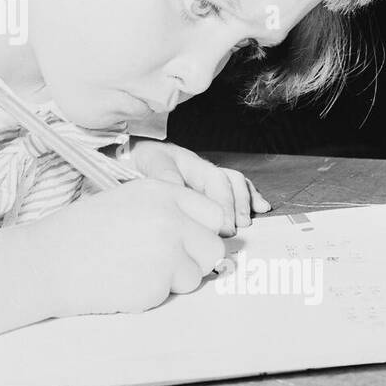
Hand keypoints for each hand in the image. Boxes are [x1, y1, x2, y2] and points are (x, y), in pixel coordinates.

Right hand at [26, 178, 227, 316]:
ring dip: (174, 280)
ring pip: (196, 275)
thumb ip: (166, 213)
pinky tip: (124, 282)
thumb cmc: (81, 233)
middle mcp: (169, 218)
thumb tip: (203, 236)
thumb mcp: (126, 203)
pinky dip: (153, 294)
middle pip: (213, 247)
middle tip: (162, 262)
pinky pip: (172, 295)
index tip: (186, 241)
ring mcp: (166, 252)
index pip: (213, 213)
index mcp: (161, 192)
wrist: (47, 261)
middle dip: (194, 259)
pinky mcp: (158, 284)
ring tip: (135, 270)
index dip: (201, 230)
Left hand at [128, 139, 270, 233]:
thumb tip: (177, 186)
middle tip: (233, 230)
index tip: (223, 227)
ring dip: (243, 202)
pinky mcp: (205, 184)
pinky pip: (234, 186)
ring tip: (247, 222)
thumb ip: (162, 176)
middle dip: (233, 207)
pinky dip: (249, 196)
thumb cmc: (136, 161)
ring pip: (234, 183)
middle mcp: (200, 167)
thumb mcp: (146, 166)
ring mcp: (204, 175)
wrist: (124, 155)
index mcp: (186, 162)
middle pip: (227, 182)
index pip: (212, 181)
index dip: (221, 204)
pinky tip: (261, 207)